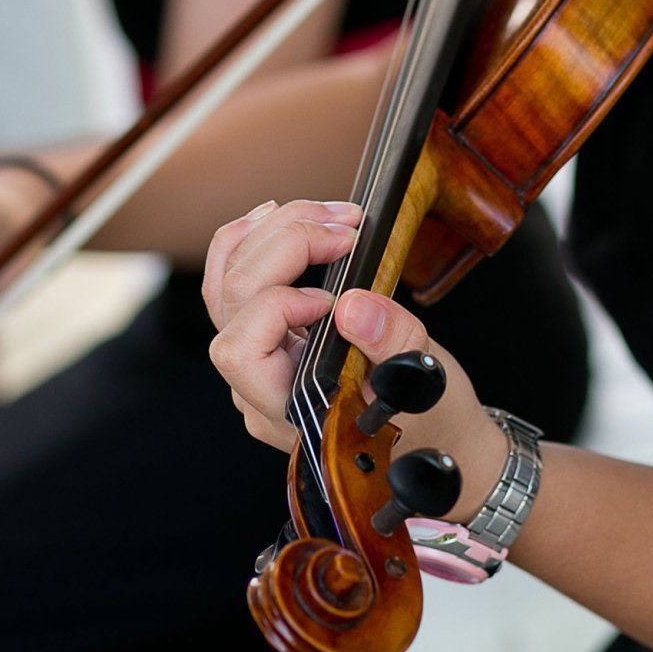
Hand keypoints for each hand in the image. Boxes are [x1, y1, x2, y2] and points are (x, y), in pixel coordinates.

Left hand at [203, 199, 503, 519]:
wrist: (429, 438)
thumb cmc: (427, 420)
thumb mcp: (426, 384)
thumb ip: (393, 346)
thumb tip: (352, 304)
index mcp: (289, 411)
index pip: (242, 351)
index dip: (279, 307)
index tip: (337, 295)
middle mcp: (257, 389)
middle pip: (232, 302)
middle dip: (284, 247)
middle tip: (345, 227)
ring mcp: (256, 363)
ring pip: (223, 286)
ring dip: (265, 235)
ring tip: (318, 213)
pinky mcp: (265, 339)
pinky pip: (232, 286)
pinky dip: (252, 244)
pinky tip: (279, 217)